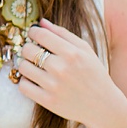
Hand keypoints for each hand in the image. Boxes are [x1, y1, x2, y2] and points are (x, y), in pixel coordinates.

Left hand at [12, 18, 126, 127]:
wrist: (103, 105)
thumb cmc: (94, 74)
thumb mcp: (85, 50)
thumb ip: (63, 34)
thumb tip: (41, 22)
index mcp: (72, 53)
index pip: (40, 35)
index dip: (33, 32)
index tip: (33, 34)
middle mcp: (62, 69)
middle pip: (28, 50)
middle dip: (28, 48)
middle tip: (34, 52)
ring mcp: (54, 86)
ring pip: (23, 67)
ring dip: (25, 64)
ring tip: (34, 66)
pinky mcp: (48, 101)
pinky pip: (23, 86)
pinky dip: (25, 81)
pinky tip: (34, 80)